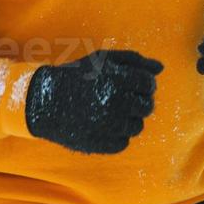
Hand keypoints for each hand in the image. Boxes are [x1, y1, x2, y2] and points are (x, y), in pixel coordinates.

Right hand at [24, 49, 161, 153]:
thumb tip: (161, 68)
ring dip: (129, 119)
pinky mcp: (100, 144)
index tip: (133, 86)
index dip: (144, 85)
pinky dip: (117, 135)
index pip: (149, 85)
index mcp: (119, 80)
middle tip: (122, 99)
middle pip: (147, 107)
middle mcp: (116, 103)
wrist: (42, 100)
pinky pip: (123, 143)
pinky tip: (103, 125)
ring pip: (137, 127)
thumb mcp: (104, 60)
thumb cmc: (77, 75)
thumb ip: (135, 61)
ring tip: (111, 112)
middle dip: (139, 102)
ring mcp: (108, 125)